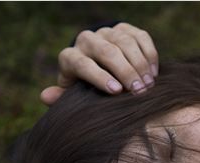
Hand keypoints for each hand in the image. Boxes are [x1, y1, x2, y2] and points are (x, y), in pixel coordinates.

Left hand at [40, 23, 158, 104]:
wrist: (95, 67)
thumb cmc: (83, 89)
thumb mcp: (72, 95)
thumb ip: (61, 97)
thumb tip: (45, 96)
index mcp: (69, 57)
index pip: (82, 64)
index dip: (99, 77)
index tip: (117, 91)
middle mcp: (86, 40)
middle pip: (107, 51)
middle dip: (125, 71)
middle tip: (139, 91)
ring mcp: (106, 32)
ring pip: (125, 42)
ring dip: (140, 64)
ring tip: (148, 85)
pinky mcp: (125, 28)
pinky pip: (140, 36)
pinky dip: (149, 55)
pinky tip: (153, 73)